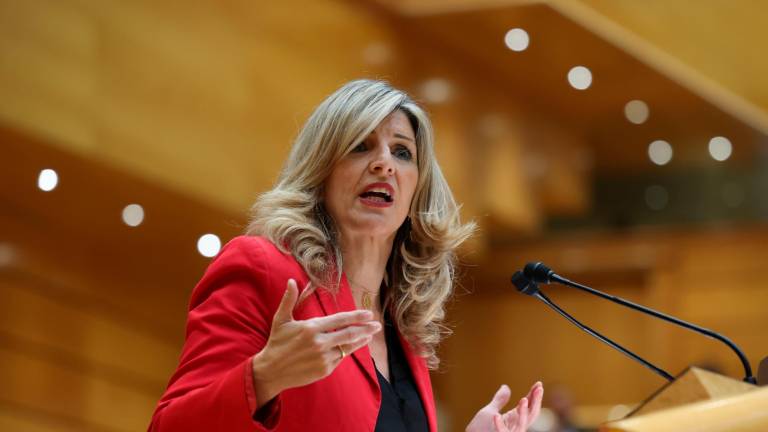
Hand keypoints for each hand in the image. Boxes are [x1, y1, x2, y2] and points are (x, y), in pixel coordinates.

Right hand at [251, 279, 380, 405]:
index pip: (340, 320)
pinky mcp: (324, 370)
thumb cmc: (277, 343)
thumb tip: (291, 280)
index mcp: (311, 328)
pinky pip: (340, 359)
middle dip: (366, 329)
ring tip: (370, 335)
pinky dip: (346, 352)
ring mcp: (323, 358)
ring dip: (361, 341)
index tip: (369, 314)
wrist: (271, 371)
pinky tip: (352, 347)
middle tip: (377, 325)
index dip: (356, 316)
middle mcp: (320, 343)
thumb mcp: (281, 320)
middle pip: (349, 334)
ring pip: (347, 347)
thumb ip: (289, 300)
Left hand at [466, 382, 543, 431]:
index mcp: (513, 419)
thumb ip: (499, 400)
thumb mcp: (490, 411)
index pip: (528, 406)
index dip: (534, 395)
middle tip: (539, 389)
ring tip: (523, 399)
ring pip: (521, 425)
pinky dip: (500, 426)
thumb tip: (505, 386)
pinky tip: (496, 416)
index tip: (539, 384)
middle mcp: (514, 426)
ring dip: (523, 412)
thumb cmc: (480, 430)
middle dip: (536, 402)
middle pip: (531, 415)